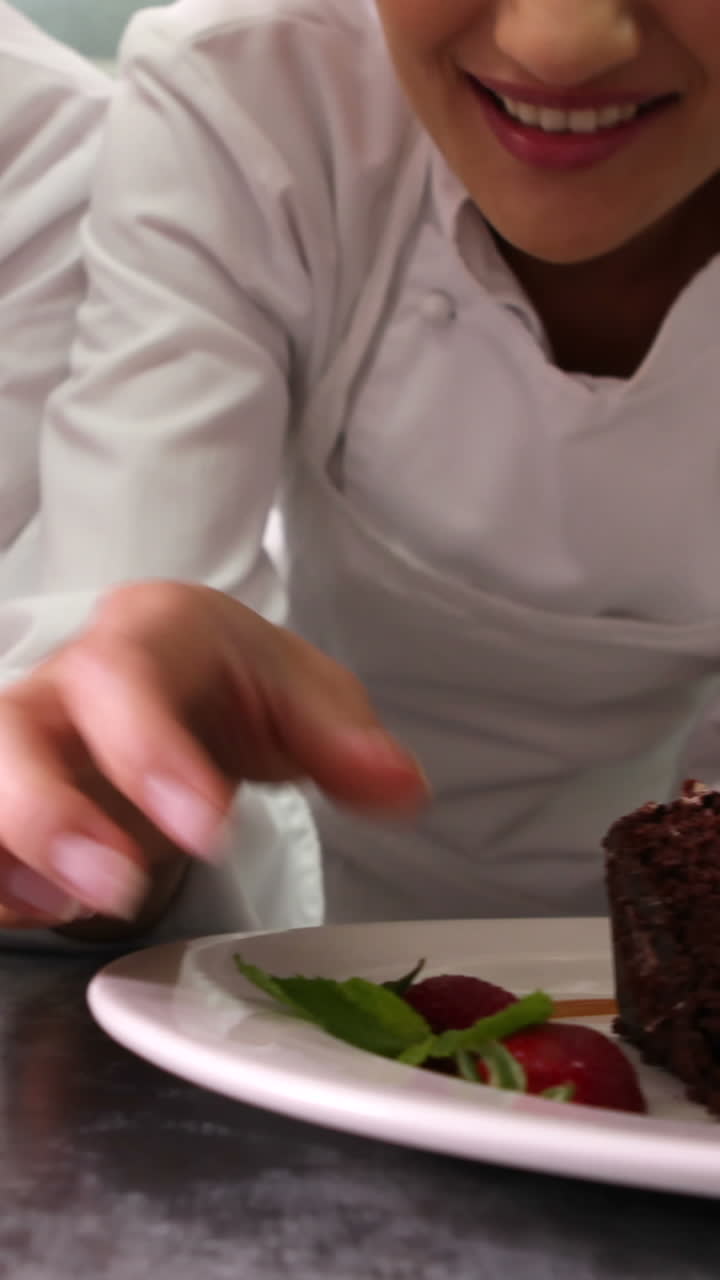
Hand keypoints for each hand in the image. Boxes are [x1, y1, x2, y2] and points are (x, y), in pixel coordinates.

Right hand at [0, 583, 426, 933]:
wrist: (191, 687)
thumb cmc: (240, 685)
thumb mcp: (307, 698)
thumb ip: (348, 740)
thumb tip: (400, 786)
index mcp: (148, 634)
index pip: (127, 674)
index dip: (149, 750)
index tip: (206, 826)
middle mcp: (68, 683)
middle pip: (15, 727)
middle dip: (50, 811)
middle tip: (117, 886)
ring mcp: (27, 743)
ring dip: (12, 850)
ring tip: (70, 908)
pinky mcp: (11, 799)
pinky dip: (3, 883)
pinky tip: (44, 912)